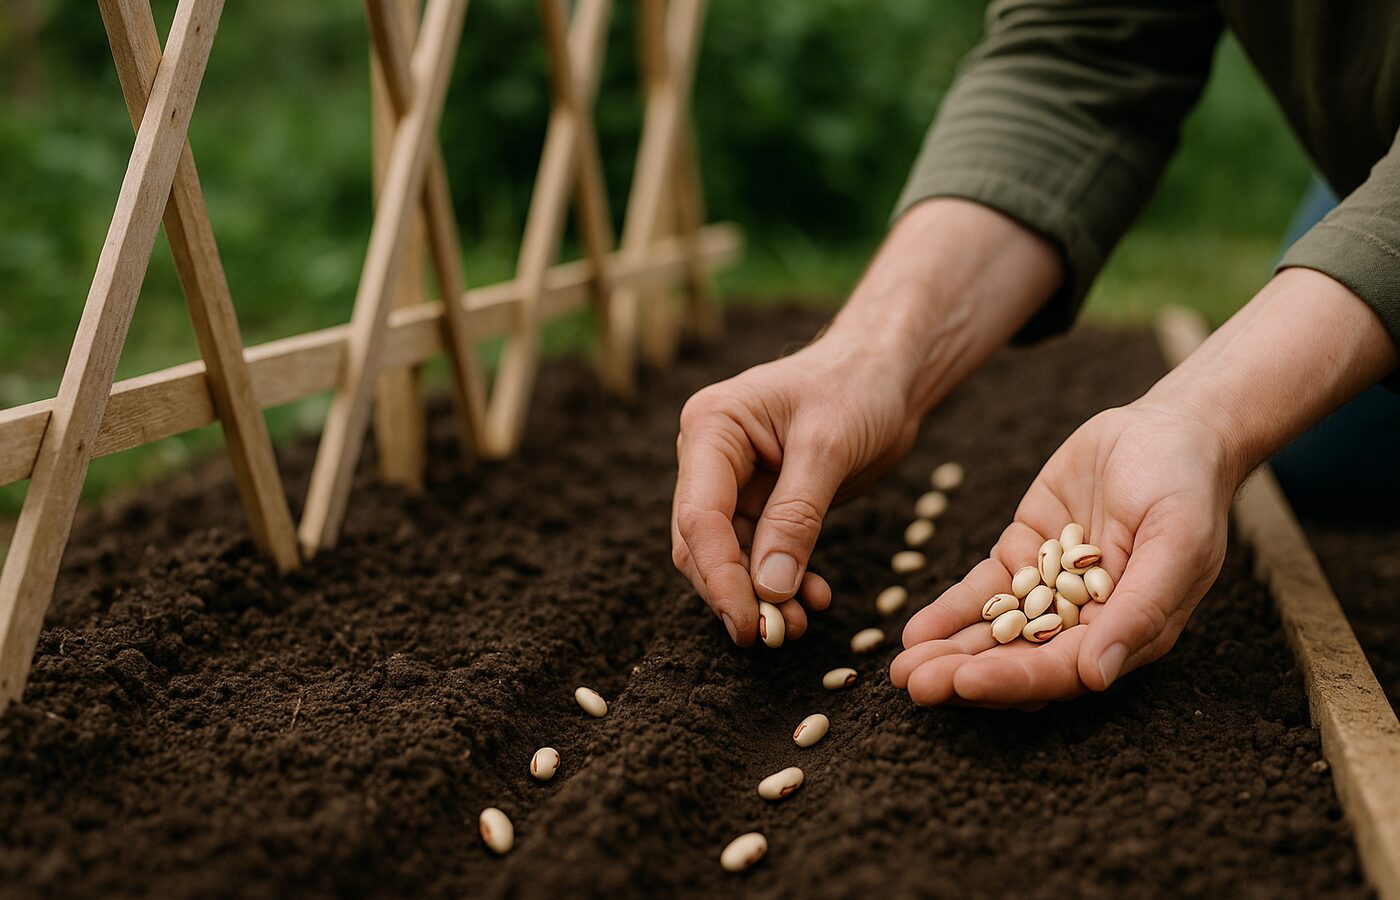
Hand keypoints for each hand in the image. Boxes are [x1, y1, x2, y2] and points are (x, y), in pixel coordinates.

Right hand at [669, 199, 1063, 645]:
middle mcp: (709, 456)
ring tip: (798, 625)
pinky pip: (758, 555)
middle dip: (735, 593)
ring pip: (728, 557)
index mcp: (711, 428)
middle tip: (773, 636)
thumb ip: (797, 516)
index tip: (748, 624)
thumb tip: (769, 587)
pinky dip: (780, 583)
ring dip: (759, 596)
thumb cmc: (859, 386)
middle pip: (701, 544)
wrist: (889, 370)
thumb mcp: (829, 448)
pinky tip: (814, 598)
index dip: (720, 577)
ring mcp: (731, 481)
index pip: (700, 517)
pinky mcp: (760, 502)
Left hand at [891, 402, 1235, 705]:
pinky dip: (948, 612)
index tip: (965, 683)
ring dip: (947, 654)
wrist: (1169, 429)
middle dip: (965, 677)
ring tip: (899, 670)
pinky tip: (913, 630)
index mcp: (1127, 634)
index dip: (1012, 680)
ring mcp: (1049, 590)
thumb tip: (1097, 675)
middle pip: (1017, 662)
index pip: (1061, 671)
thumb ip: (1140, 610)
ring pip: (992, 633)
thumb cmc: (1187, 488)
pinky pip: (981, 592)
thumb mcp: (1176, 543)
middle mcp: (1085, 623)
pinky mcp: (1023, 555)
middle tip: (913, 685)